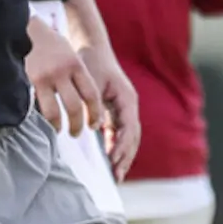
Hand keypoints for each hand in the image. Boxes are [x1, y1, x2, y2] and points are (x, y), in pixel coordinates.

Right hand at [26, 16, 103, 135]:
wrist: (26, 29)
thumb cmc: (50, 44)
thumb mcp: (69, 55)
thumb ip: (77, 76)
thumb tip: (85, 104)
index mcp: (76, 65)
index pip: (91, 95)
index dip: (95, 113)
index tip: (94, 124)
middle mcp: (62, 71)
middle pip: (75, 106)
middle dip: (77, 125)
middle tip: (76, 133)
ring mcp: (44, 77)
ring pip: (54, 112)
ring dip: (58, 126)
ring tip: (59, 130)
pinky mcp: (29, 81)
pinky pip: (38, 106)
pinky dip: (42, 117)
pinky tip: (43, 120)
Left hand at [76, 44, 139, 179]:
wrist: (92, 47)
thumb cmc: (91, 61)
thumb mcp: (90, 80)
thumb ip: (93, 103)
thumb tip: (95, 125)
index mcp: (127, 98)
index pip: (128, 127)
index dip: (121, 145)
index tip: (112, 159)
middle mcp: (129, 106)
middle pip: (132, 137)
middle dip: (126, 157)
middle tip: (116, 176)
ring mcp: (125, 109)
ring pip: (128, 138)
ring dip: (123, 156)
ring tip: (116, 175)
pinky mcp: (117, 111)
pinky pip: (120, 133)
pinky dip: (116, 147)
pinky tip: (111, 161)